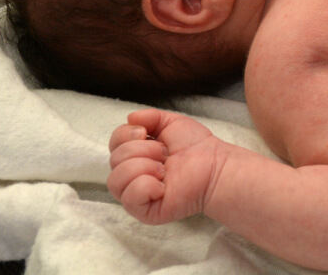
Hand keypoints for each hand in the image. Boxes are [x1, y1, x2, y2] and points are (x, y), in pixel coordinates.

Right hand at [108, 109, 219, 224]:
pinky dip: (146, 186)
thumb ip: (150, 116)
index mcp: (135, 155)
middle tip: (165, 154)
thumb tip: (130, 118)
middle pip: (114, 160)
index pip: (113, 143)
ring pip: (115, 180)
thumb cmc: (195, 146)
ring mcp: (137, 195)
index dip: (126, 134)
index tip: (146, 133)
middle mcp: (132, 175)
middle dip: (143, 150)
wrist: (214, 165)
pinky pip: (129, 198)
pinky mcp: (144, 211)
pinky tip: (162, 186)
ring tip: (165, 169)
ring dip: (144, 167)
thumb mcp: (171, 122)